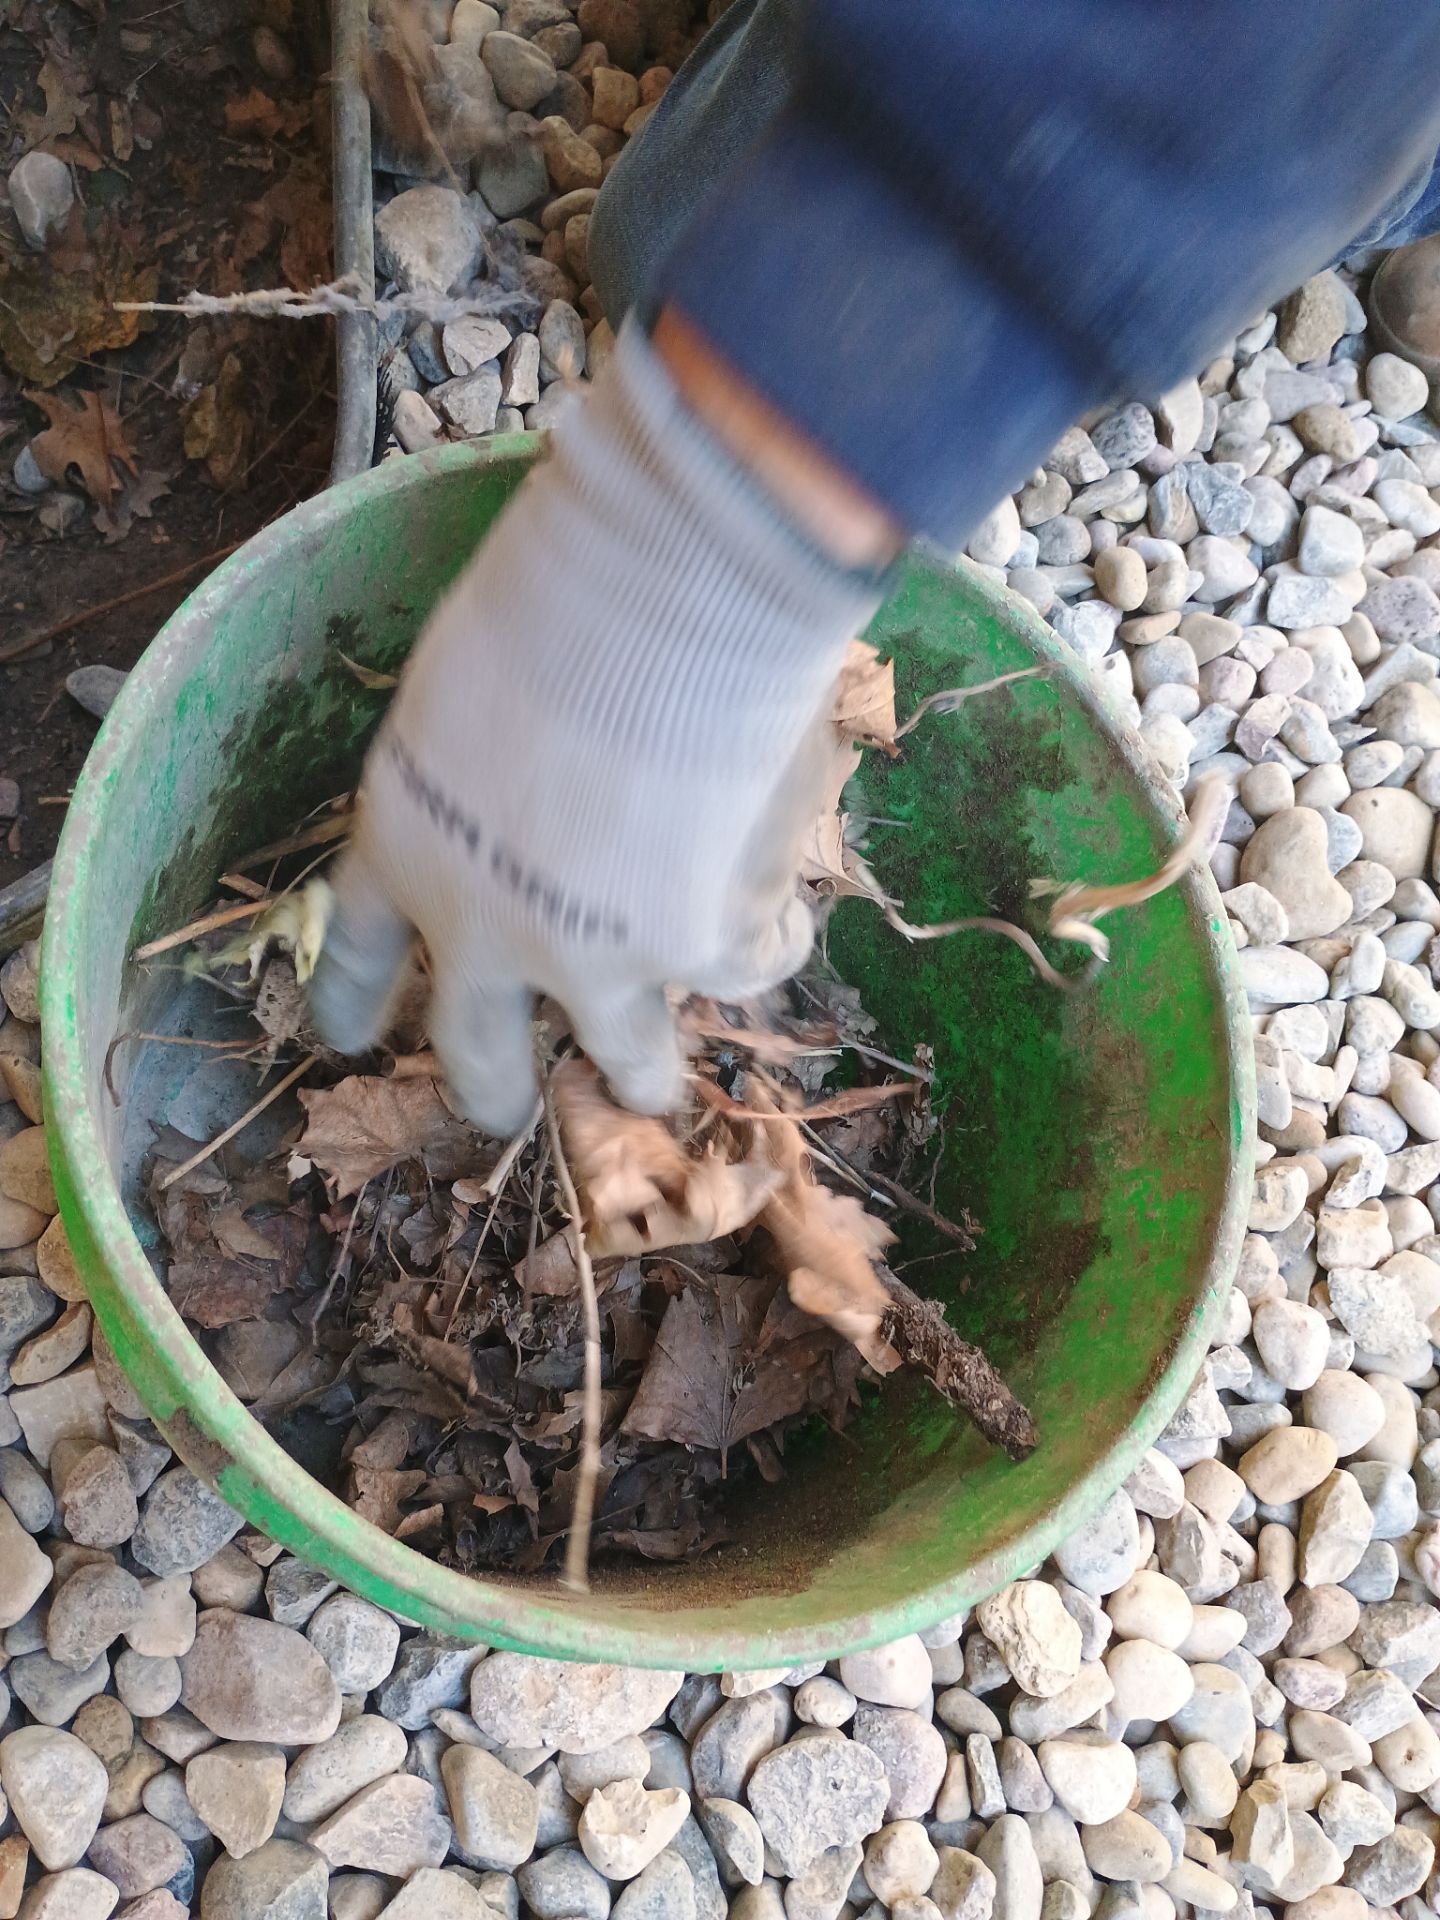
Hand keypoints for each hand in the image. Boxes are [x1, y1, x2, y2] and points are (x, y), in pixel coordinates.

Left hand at [309, 319, 884, 1133]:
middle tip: (501, 1110)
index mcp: (404, 843)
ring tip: (656, 1094)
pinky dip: (766, 938)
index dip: (355, 997)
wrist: (655, 608)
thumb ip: (483, 766)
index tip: (349, 1042)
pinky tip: (778, 910)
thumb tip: (547, 789)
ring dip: (640, 1078)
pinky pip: (746, 967)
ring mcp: (592, 958)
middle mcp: (483, 927)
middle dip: (489, 1090)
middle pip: (474, 1047)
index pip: (358, 946)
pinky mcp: (695, 955)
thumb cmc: (548, 598)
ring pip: (624, 1055)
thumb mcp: (463, 686)